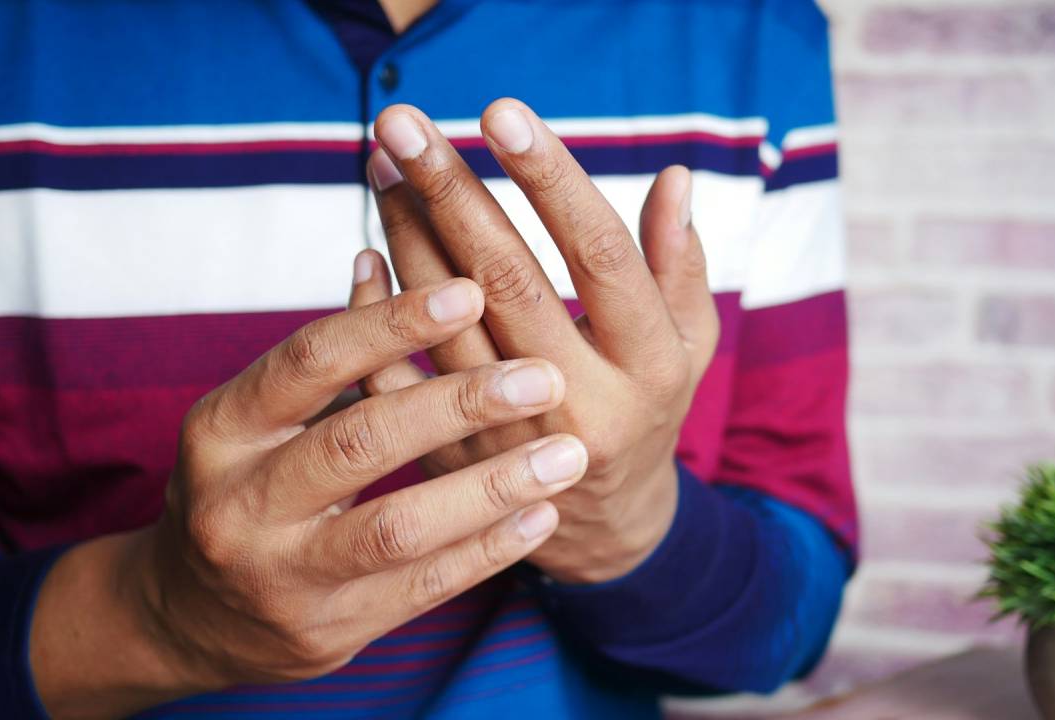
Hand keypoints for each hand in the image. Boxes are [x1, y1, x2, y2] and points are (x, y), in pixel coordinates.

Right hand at [30, 278, 586, 717]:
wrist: (193, 616)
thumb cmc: (248, 486)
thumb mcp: (260, 418)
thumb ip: (327, 357)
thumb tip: (381, 256)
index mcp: (223, 428)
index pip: (312, 359)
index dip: (393, 322)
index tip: (473, 290)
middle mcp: (240, 502)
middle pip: (361, 441)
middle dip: (462, 405)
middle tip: (545, 377)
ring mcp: (282, 575)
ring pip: (400, 527)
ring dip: (493, 487)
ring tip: (566, 455)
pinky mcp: (329, 630)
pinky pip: (424, 588)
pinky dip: (490, 548)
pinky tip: (542, 513)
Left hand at [353, 99, 719, 582]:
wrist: (602, 525)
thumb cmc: (648, 407)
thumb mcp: (688, 344)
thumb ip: (679, 264)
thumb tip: (675, 178)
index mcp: (646, 364)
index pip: (599, 256)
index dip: (550, 181)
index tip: (502, 113)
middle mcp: (577, 399)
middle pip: (506, 279)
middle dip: (450, 191)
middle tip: (403, 122)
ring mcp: (509, 436)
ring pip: (444, 321)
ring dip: (406, 234)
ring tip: (384, 163)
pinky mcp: (454, 460)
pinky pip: (397, 382)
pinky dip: (373, 314)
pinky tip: (366, 253)